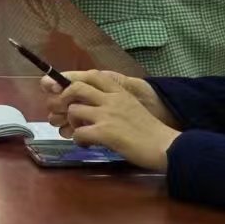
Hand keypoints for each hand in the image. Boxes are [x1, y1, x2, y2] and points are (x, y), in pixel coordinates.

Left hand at [43, 70, 175, 131]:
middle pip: (76, 88)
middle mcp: (111, 99)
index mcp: (119, 91)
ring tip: (78, 131)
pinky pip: (80, 133)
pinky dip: (78, 139)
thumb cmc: (150, 131)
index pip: (91, 75)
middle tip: (59, 110)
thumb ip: (112, 103)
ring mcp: (107, 114)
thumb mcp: (131, 107)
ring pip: (74, 110)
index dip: (70, 79)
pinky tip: (86, 144)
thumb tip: (87, 106)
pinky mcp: (106, 132)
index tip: (57, 86)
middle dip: (62, 98)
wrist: (166, 148)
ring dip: (71, 122)